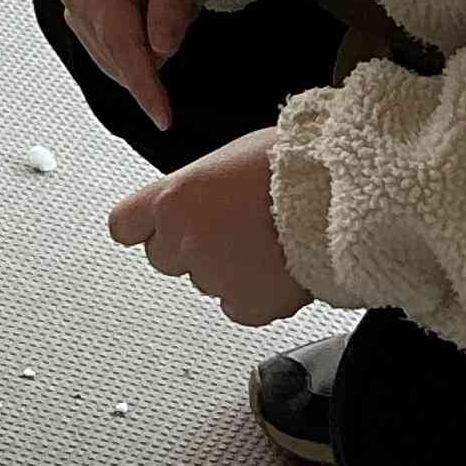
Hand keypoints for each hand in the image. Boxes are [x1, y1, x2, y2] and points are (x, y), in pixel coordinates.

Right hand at [60, 0, 213, 131]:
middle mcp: (76, 2)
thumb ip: (173, 4)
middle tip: (180, 10)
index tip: (164, 119)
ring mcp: (75, 12)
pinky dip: (137, 50)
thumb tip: (162, 51)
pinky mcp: (83, 20)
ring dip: (147, 53)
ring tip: (163, 5)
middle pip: (120, 61)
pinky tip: (150, 21)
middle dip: (155, 59)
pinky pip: (114, 53)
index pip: (125, 51)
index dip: (147, 89)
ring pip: (117, 62)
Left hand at [108, 127, 311, 327]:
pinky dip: (256, 295)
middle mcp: (184, 240)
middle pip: (164, 258)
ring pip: (204, 282)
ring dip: (226, 269)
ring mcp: (212, 276)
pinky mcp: (246, 304)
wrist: (341, 190)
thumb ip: (198, 189)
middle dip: (190, 247)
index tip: (158, 226)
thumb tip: (196, 201)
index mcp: (173, 199)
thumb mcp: (228, 158)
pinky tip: (279, 268)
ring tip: (266, 242)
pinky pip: (238, 307)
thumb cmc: (295, 161)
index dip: (144, 227)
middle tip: (230, 230)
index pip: (124, 226)